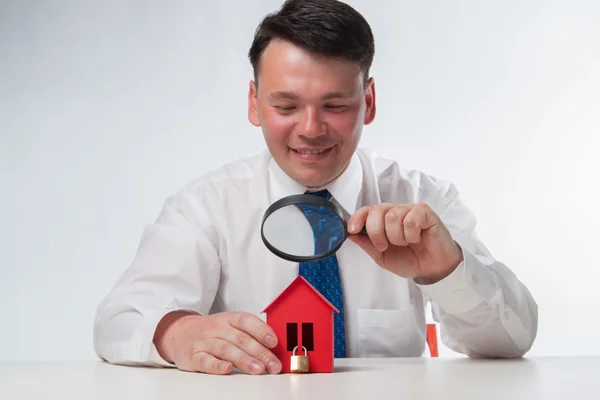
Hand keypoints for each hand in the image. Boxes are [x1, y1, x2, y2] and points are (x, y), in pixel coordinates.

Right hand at [153, 311, 281, 374]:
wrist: (178, 332)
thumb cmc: (211, 331)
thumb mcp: (228, 325)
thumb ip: (248, 334)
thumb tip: (273, 348)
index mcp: (228, 319)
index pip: (247, 320)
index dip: (262, 330)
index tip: (274, 342)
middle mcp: (217, 328)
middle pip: (241, 339)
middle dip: (260, 353)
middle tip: (273, 365)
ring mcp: (204, 341)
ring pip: (226, 349)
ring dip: (244, 360)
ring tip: (258, 369)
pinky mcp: (193, 356)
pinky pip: (205, 360)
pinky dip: (216, 365)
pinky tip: (227, 370)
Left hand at [347, 203, 462, 282]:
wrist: (432, 269)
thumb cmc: (410, 260)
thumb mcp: (382, 257)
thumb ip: (367, 244)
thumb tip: (351, 234)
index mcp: (383, 220)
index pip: (366, 210)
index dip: (357, 218)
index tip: (352, 230)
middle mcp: (395, 212)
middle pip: (377, 211)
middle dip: (376, 232)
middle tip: (384, 246)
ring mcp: (410, 210)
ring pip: (393, 216)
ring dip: (397, 237)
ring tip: (406, 243)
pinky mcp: (425, 212)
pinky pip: (411, 219)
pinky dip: (411, 234)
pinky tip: (417, 238)